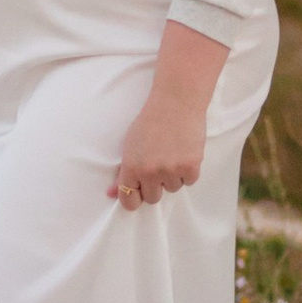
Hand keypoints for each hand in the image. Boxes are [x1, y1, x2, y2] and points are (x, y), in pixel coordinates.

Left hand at [111, 17, 230, 207]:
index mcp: (131, 167)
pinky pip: (189, 181)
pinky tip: (184, 152)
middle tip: (159, 165)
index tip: (139, 193)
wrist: (176, 102)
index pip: (129, 200)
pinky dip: (188, 171)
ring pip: (172, 188)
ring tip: (172, 153)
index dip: (134, 199)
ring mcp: (171, 171)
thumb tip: (111, 193)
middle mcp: (150, 172)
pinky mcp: (190, 167)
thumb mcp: (130, 145)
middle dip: (155, 186)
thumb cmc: (150, 122)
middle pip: (153, 198)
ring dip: (173, 176)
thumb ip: (122, 172)